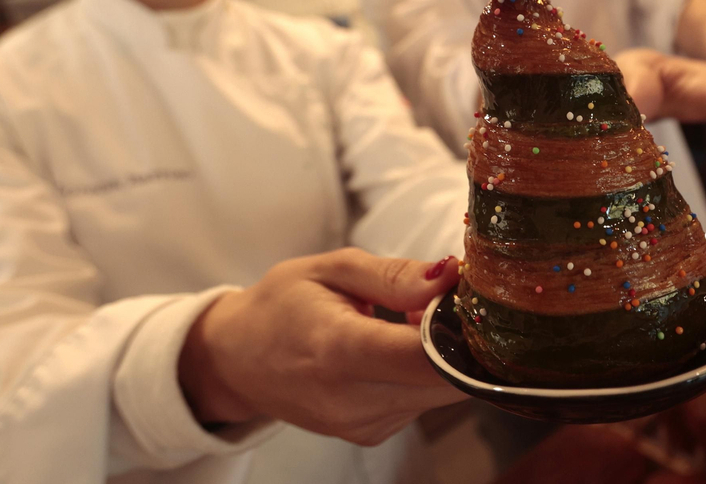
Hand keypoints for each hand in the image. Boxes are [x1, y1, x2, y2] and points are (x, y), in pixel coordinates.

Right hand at [178, 249, 463, 445]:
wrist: (235, 360)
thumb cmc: (281, 305)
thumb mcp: (332, 269)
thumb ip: (395, 275)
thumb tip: (450, 274)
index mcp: (337, 349)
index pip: (424, 355)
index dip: (462, 328)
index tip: (470, 297)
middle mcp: (351, 399)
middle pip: (446, 380)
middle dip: (463, 339)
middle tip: (446, 301)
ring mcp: (362, 424)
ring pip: (442, 393)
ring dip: (445, 357)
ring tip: (410, 322)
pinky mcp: (371, 435)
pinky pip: (423, 402)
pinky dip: (424, 373)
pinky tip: (396, 349)